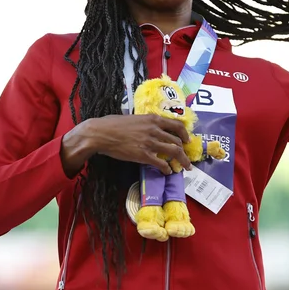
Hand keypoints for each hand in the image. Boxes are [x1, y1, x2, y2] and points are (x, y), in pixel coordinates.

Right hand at [60, 114, 191, 176]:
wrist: (101, 133)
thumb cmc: (113, 124)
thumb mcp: (134, 118)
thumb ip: (146, 123)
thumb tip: (152, 129)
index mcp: (153, 119)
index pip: (177, 125)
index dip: (185, 134)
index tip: (187, 140)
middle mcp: (155, 130)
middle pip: (177, 141)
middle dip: (184, 151)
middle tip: (187, 158)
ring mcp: (150, 143)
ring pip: (174, 152)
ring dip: (182, 161)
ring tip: (185, 167)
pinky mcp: (143, 155)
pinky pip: (161, 163)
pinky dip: (167, 169)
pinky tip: (167, 172)